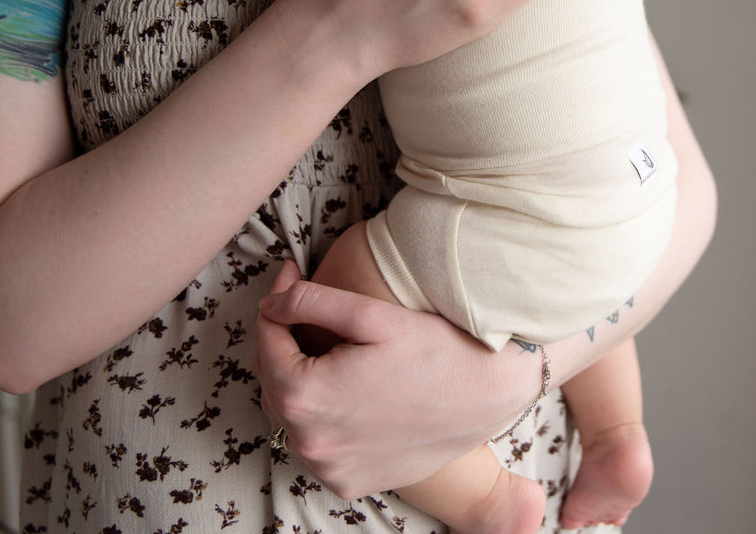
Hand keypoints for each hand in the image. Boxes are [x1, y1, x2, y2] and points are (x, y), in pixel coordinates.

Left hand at [254, 260, 540, 498]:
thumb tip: (271, 303)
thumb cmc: (435, 349)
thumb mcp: (372, 316)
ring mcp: (329, 469)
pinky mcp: (349, 482)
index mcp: (307, 396)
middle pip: (272, 380)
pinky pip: (316, 446)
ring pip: (290, 416)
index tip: (291, 273)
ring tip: (322, 345)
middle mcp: (310, 442)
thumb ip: (310, 302)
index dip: (275, 301)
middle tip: (301, 304)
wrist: (488, 395)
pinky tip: (341, 390)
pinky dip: (317, 418)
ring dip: (296, 379)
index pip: (267, 340)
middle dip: (282, 339)